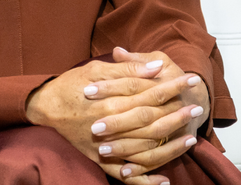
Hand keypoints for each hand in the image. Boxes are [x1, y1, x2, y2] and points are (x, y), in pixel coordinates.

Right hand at [25, 55, 203, 183]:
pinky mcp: (100, 160)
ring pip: (144, 148)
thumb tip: (156, 67)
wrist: (42, 109)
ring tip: (190, 137)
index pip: (148, 91)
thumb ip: (126, 69)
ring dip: (170, 144)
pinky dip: (145, 180)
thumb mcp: (95, 69)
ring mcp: (106, 145)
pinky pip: (126, 175)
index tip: (190, 80)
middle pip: (150, 119)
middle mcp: (110, 123)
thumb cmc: (69, 86)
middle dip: (177, 112)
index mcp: (110, 99)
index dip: (171, 85)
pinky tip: (164, 180)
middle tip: (198, 107)